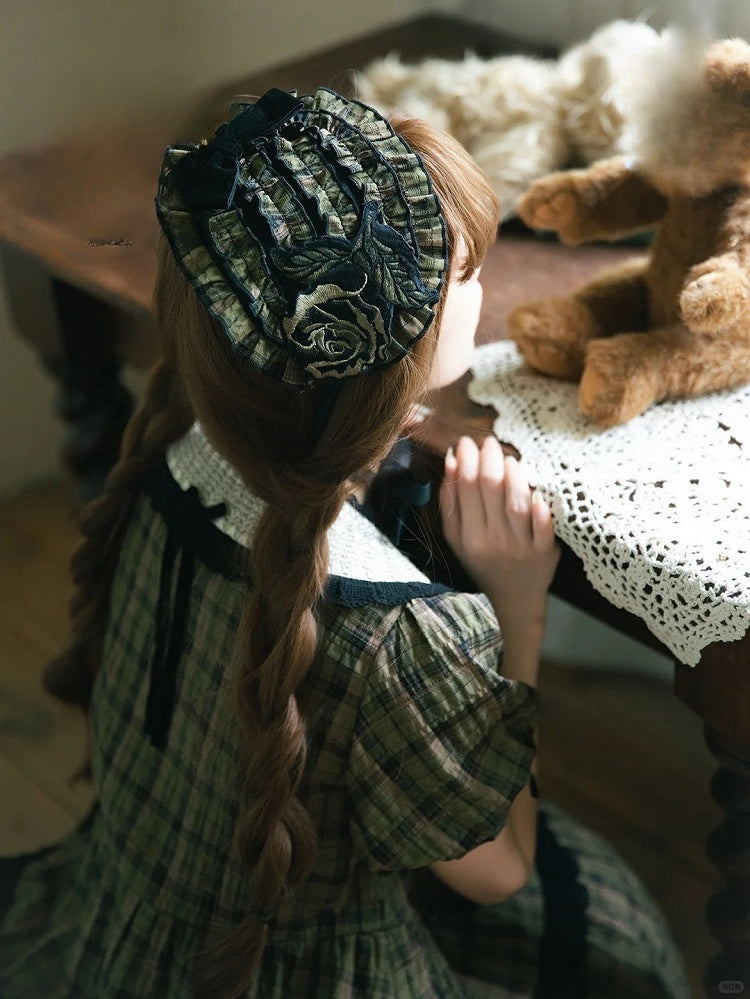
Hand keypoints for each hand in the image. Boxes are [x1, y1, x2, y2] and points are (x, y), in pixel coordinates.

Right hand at [439, 435, 558, 623]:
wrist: (514, 600)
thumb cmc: (484, 562)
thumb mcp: (457, 539)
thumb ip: (450, 503)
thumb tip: (451, 461)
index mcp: (468, 536)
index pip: (466, 488)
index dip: (466, 460)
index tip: (466, 442)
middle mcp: (492, 540)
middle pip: (489, 490)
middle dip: (488, 459)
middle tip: (489, 441)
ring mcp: (520, 546)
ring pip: (515, 504)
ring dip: (512, 476)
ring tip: (508, 458)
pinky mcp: (544, 553)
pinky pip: (543, 530)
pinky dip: (541, 512)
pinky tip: (536, 493)